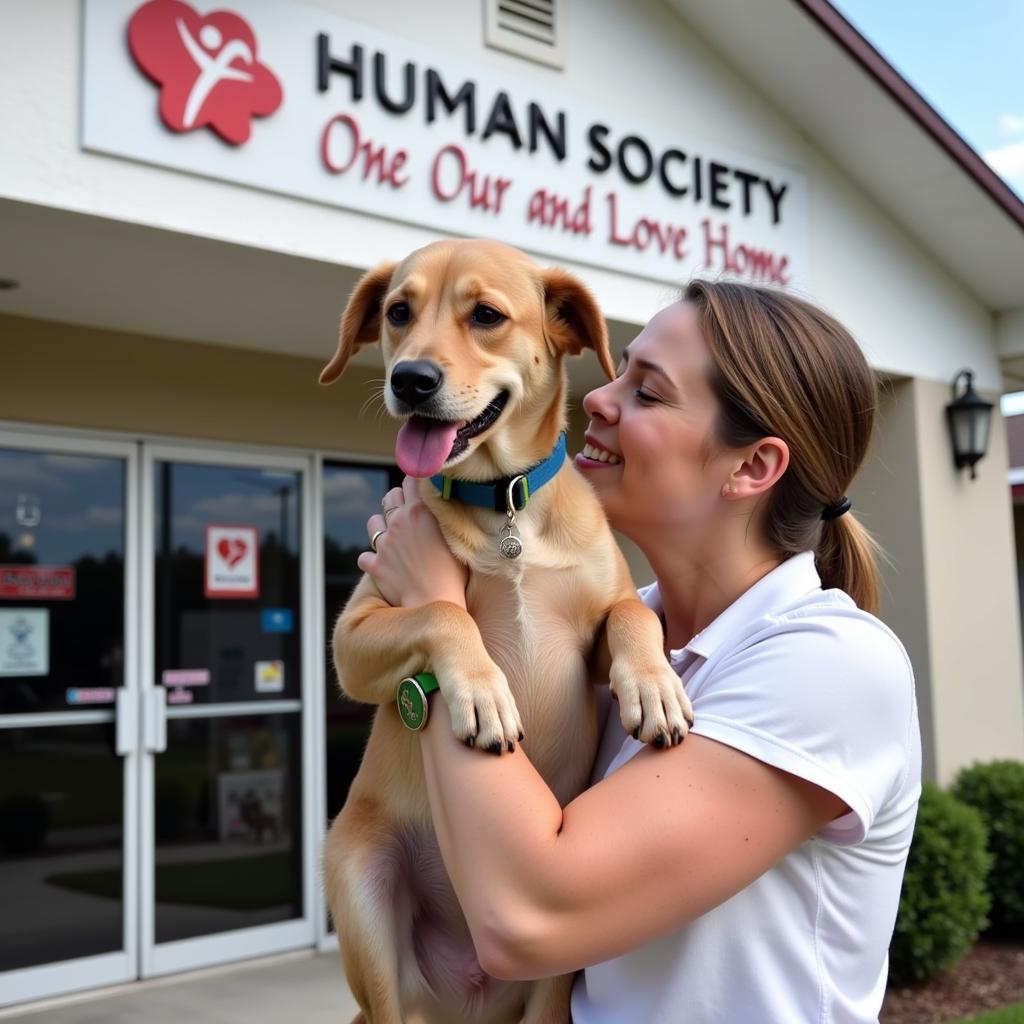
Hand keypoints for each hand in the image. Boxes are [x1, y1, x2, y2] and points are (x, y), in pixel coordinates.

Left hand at [357, 477, 468, 608]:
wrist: (435, 602)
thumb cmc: (455, 572)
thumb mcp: (457, 536)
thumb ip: (446, 515)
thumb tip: (446, 501)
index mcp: (420, 511)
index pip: (412, 479)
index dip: (417, 481)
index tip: (423, 486)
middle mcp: (398, 522)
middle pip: (391, 496)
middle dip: (399, 501)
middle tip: (411, 513)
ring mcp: (384, 543)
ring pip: (373, 522)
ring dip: (381, 526)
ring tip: (393, 536)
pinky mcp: (375, 565)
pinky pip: (365, 557)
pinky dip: (372, 559)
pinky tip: (383, 564)